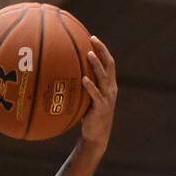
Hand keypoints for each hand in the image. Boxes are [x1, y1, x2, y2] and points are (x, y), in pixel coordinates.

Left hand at [81, 36, 116, 152]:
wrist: (96, 137)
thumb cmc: (89, 117)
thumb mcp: (88, 99)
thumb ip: (83, 87)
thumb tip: (65, 76)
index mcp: (109, 85)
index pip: (109, 63)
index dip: (102, 49)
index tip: (93, 38)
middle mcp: (110, 88)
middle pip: (109, 64)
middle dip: (102, 50)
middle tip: (92, 39)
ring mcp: (107, 98)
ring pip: (103, 77)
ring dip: (96, 64)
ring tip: (88, 54)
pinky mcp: (101, 108)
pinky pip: (96, 94)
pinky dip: (90, 86)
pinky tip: (83, 79)